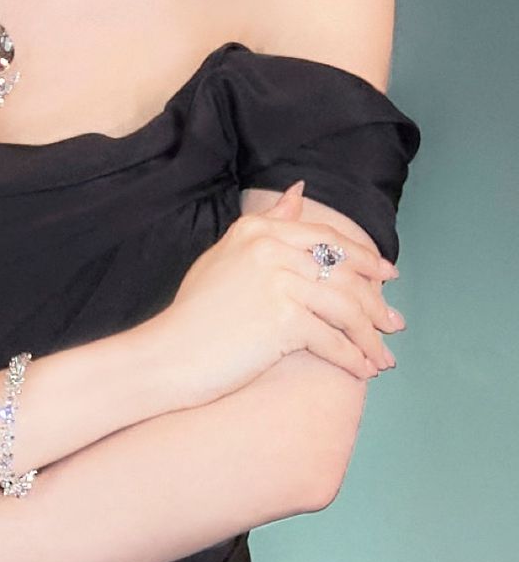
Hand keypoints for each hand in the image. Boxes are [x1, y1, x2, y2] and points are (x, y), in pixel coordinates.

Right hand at [143, 180, 404, 410]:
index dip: (364, 259)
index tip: (386, 277)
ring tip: (382, 357)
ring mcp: (279, 283)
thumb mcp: (226, 255)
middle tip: (394, 325)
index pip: (329, 239)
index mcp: (259, 230)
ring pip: (346, 308)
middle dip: (376, 304)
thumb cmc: (195, 313)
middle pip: (345, 274)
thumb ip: (268, 223)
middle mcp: (271, 248)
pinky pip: (333, 340)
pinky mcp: (284, 320)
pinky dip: (353, 359)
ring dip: (371, 337)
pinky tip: (361, 371)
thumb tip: (299, 191)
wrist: (167, 355)